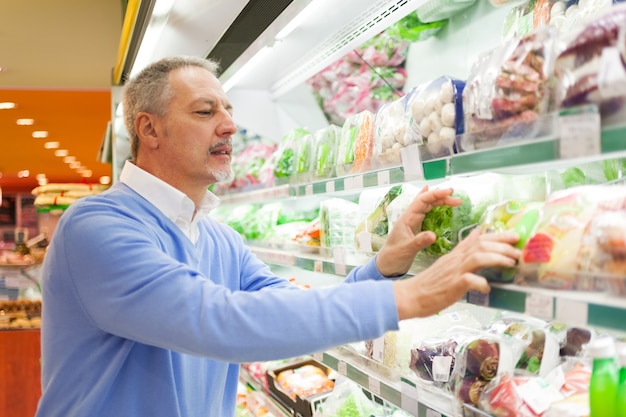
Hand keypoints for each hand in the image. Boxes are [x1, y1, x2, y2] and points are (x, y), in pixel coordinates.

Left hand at [376, 185, 460, 276]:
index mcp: (407, 218)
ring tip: (455, 201)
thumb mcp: (407, 250)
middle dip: (442, 198)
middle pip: (427, 201)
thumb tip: (433, 235)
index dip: (436, 194)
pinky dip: (434, 208)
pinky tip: (437, 202)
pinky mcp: (417, 228)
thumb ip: (419, 242)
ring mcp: (413, 222)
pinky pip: (427, 214)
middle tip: (458, 200)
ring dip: (440, 202)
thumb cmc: (393, 256)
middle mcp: (410, 217)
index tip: (450, 192)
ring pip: (428, 206)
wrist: (387, 265)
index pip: (422, 200)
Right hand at [392, 229, 520, 318]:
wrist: (410, 296)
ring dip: (497, 258)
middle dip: (503, 246)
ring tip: (511, 263)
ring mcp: (453, 272)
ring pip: (477, 257)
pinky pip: (469, 281)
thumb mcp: (448, 262)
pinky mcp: (452, 286)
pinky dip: (482, 283)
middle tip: (519, 251)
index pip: (478, 239)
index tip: (515, 236)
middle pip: (481, 245)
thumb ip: (463, 248)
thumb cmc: (430, 283)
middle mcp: (455, 260)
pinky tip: (488, 288)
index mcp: (455, 255)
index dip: (498, 236)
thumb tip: (477, 233)